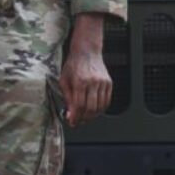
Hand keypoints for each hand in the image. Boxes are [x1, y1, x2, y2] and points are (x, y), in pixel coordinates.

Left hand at [60, 12, 113, 126]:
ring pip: (100, 107)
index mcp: (80, 81)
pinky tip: (94, 110)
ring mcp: (103, 83)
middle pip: (91, 108)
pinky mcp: (109, 83)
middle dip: (84, 118)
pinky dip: (101, 109)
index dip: (75, 117)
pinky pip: (107, 101)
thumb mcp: (64, 80)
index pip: (79, 105)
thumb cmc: (74, 65)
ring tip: (85, 117)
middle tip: (78, 122)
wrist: (87, 52)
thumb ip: (67, 98)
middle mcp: (93, 82)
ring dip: (93, 116)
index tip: (72, 122)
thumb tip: (70, 113)